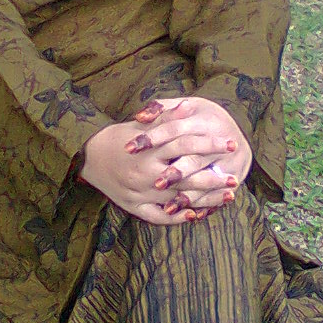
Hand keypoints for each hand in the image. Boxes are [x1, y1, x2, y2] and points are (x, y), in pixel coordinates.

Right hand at [79, 98, 249, 223]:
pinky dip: (178, 217)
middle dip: (212, 177)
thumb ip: (166, 118)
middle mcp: (146, 174)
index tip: (230, 143)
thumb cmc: (119, 138)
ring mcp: (141, 194)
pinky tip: (196, 215)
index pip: (186, 145)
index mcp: (149, 151)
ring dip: (204, 199)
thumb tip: (190, 105)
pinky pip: (159, 217)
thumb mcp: (141, 125)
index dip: (210, 144)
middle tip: (234, 177)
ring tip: (227, 196)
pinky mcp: (134, 207)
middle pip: (186, 176)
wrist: (89, 157)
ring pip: (178, 199)